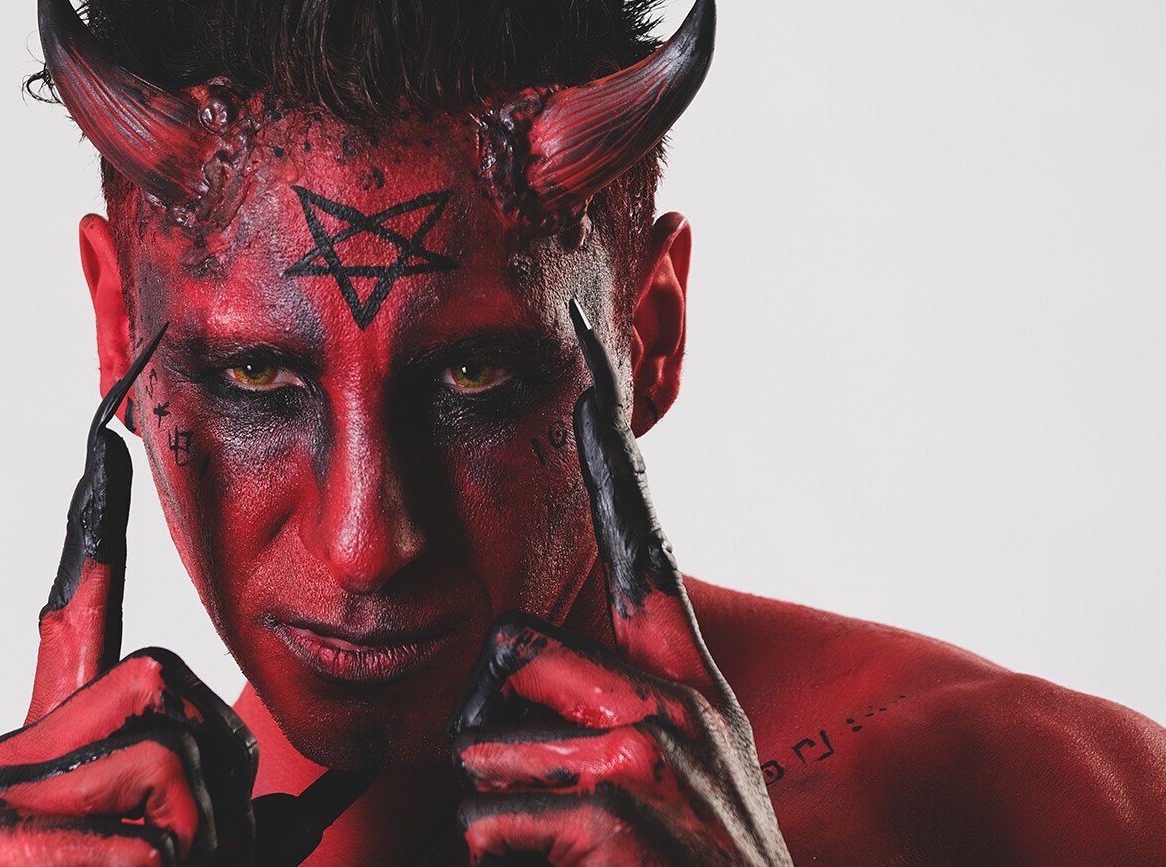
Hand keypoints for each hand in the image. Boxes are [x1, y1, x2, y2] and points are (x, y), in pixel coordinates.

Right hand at [0, 327, 259, 865]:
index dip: (98, 530)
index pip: (80, 619)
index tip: (105, 443)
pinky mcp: (7, 842)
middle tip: (186, 850)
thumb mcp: (213, 859)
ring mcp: (3, 796)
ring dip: (201, 839)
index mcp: (63, 748)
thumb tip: (349, 767)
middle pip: (166, 684)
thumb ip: (252, 808)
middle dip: (212, 773)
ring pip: (169, 754)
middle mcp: (16, 754)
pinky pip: (153, 835)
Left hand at [450, 302, 791, 864]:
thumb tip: (511, 652)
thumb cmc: (686, 864)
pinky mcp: (616, 806)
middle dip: (499, 734)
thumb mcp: (677, 767)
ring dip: (501, 818)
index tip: (588, 350)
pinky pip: (485, 818)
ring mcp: (649, 749)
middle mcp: (672, 696)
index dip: (610, 442)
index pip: (639, 536)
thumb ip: (610, 696)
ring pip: (479, 749)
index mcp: (680, 676)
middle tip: (561, 799)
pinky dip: (507, 865)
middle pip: (504, 650)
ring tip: (575, 850)